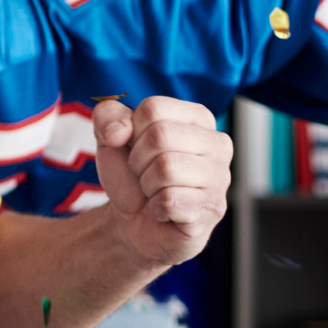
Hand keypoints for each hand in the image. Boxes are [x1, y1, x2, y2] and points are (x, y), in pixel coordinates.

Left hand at [93, 97, 231, 268]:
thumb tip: (119, 131)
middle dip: (138, 159)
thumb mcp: (109, 137)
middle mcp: (218, 143)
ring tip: (155, 190)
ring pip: (167, 168)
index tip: (136, 147)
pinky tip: (165, 209)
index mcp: (198, 118)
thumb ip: (107, 115)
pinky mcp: (213, 209)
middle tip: (144, 173)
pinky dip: (156, 207)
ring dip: (147, 184)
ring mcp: (220, 177)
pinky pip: (171, 200)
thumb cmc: (130, 174)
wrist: (132, 219)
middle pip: (161, 136)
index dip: (130, 132)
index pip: (153, 109)